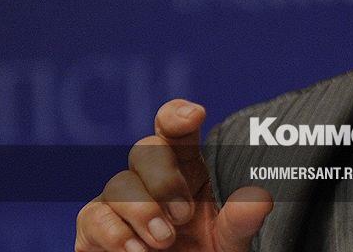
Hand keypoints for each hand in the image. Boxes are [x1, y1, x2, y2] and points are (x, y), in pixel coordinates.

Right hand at [75, 99, 272, 251]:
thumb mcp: (230, 241)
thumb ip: (240, 221)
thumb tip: (259, 199)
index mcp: (187, 169)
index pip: (176, 129)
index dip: (178, 115)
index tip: (193, 115)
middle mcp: (152, 178)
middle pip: (145, 149)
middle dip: (163, 179)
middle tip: (184, 216)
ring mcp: (120, 202)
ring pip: (118, 183)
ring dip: (142, 211)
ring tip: (164, 242)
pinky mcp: (95, 230)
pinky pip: (92, 217)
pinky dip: (114, 234)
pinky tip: (136, 251)